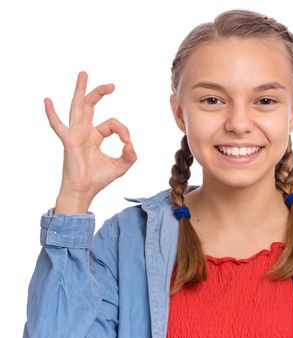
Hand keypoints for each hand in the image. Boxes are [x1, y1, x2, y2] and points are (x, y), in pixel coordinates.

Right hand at [46, 71, 136, 212]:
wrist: (84, 192)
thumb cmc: (98, 179)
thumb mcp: (120, 166)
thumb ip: (130, 155)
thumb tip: (131, 144)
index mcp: (95, 136)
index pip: (112, 124)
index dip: (123, 130)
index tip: (128, 143)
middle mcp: (84, 132)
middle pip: (89, 106)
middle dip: (98, 93)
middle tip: (112, 85)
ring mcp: (75, 135)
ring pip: (77, 108)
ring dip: (80, 91)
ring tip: (83, 74)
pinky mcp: (69, 142)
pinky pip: (59, 126)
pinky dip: (52, 114)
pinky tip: (47, 101)